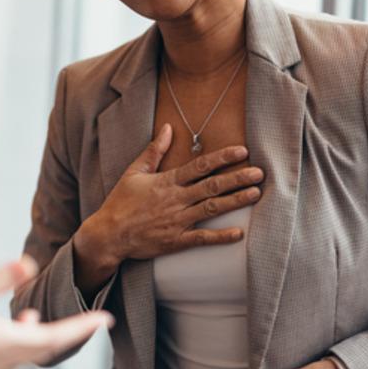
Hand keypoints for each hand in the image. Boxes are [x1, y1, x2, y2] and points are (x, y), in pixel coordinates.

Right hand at [0, 257, 112, 368]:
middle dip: (71, 333)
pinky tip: (9, 325)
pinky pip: (8, 355)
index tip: (105, 320)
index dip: (82, 328)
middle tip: (93, 321)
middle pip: (45, 348)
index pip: (54, 337)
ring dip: (44, 337)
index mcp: (0, 344)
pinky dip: (20, 340)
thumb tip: (27, 263)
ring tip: (49, 319)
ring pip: (26, 353)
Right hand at [74, 124, 262, 290]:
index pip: (199, 166)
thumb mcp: (134, 172)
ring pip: (212, 209)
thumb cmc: (121, 202)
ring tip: (255, 193)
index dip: (222, 158)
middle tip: (259, 172)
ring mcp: (177, 221)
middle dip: (237, 178)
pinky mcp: (176, 241)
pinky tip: (239, 233)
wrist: (108, 234)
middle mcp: (175, 200)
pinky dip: (221, 236)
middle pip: (212, 186)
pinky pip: (202, 238)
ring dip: (235, 201)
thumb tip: (167, 127)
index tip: (242, 151)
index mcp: (167, 182)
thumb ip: (154, 150)